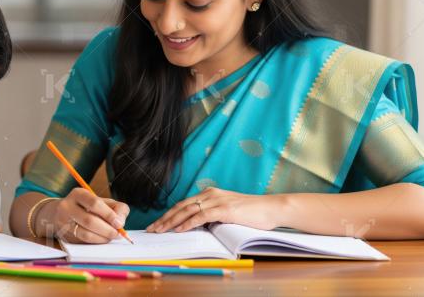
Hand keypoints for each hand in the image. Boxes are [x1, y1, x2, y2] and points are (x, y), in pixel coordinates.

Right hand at [48, 187, 129, 243]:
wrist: (59, 214)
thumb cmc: (87, 207)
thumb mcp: (102, 201)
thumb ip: (116, 208)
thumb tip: (120, 222)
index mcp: (78, 194)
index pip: (94, 203)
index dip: (109, 215)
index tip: (119, 223)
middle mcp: (67, 207)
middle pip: (90, 221)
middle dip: (107, 229)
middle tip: (116, 233)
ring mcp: (63, 222)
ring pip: (86, 234)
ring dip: (102, 238)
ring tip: (110, 236)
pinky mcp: (64, 236)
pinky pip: (83, 242)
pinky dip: (96, 242)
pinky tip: (101, 239)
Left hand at [146, 187, 282, 232]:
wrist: (271, 208)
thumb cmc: (251, 213)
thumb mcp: (227, 212)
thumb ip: (212, 216)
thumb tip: (196, 226)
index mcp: (209, 194)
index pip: (183, 204)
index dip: (169, 214)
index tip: (158, 223)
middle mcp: (210, 194)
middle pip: (181, 206)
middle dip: (165, 218)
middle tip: (153, 228)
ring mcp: (217, 200)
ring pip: (187, 210)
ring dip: (172, 221)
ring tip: (160, 230)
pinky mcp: (224, 209)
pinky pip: (201, 216)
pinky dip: (189, 222)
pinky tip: (180, 228)